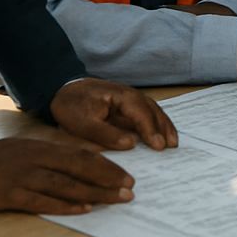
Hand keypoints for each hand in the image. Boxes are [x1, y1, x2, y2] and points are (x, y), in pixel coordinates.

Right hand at [0, 138, 136, 214]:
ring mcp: (23, 176)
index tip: (127, 174)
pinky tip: (83, 209)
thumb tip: (83, 161)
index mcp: (42, 147)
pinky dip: (64, 205)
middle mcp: (37, 159)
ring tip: (116, 199)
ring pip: (65, 184)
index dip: (107, 165)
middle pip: (79, 167)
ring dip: (94, 192)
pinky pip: (41, 201)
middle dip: (108, 178)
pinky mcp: (9, 194)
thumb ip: (52, 154)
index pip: (81, 154)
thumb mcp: (26, 149)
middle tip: (131, 188)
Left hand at [50, 78, 176, 151]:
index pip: (141, 113)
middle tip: (172, 147)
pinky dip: (157, 123)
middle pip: (153, 110)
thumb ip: (105, 134)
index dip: (151, 130)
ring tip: (173, 142)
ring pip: (153, 111)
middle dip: (164, 128)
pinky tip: (160, 134)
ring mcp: (131, 99)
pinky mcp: (128, 106)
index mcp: (121, 97)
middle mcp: (131, 95)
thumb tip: (131, 144)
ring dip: (164, 125)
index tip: (159, 146)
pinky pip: (147, 113)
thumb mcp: (81, 124)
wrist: (63, 90)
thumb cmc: (71, 106)